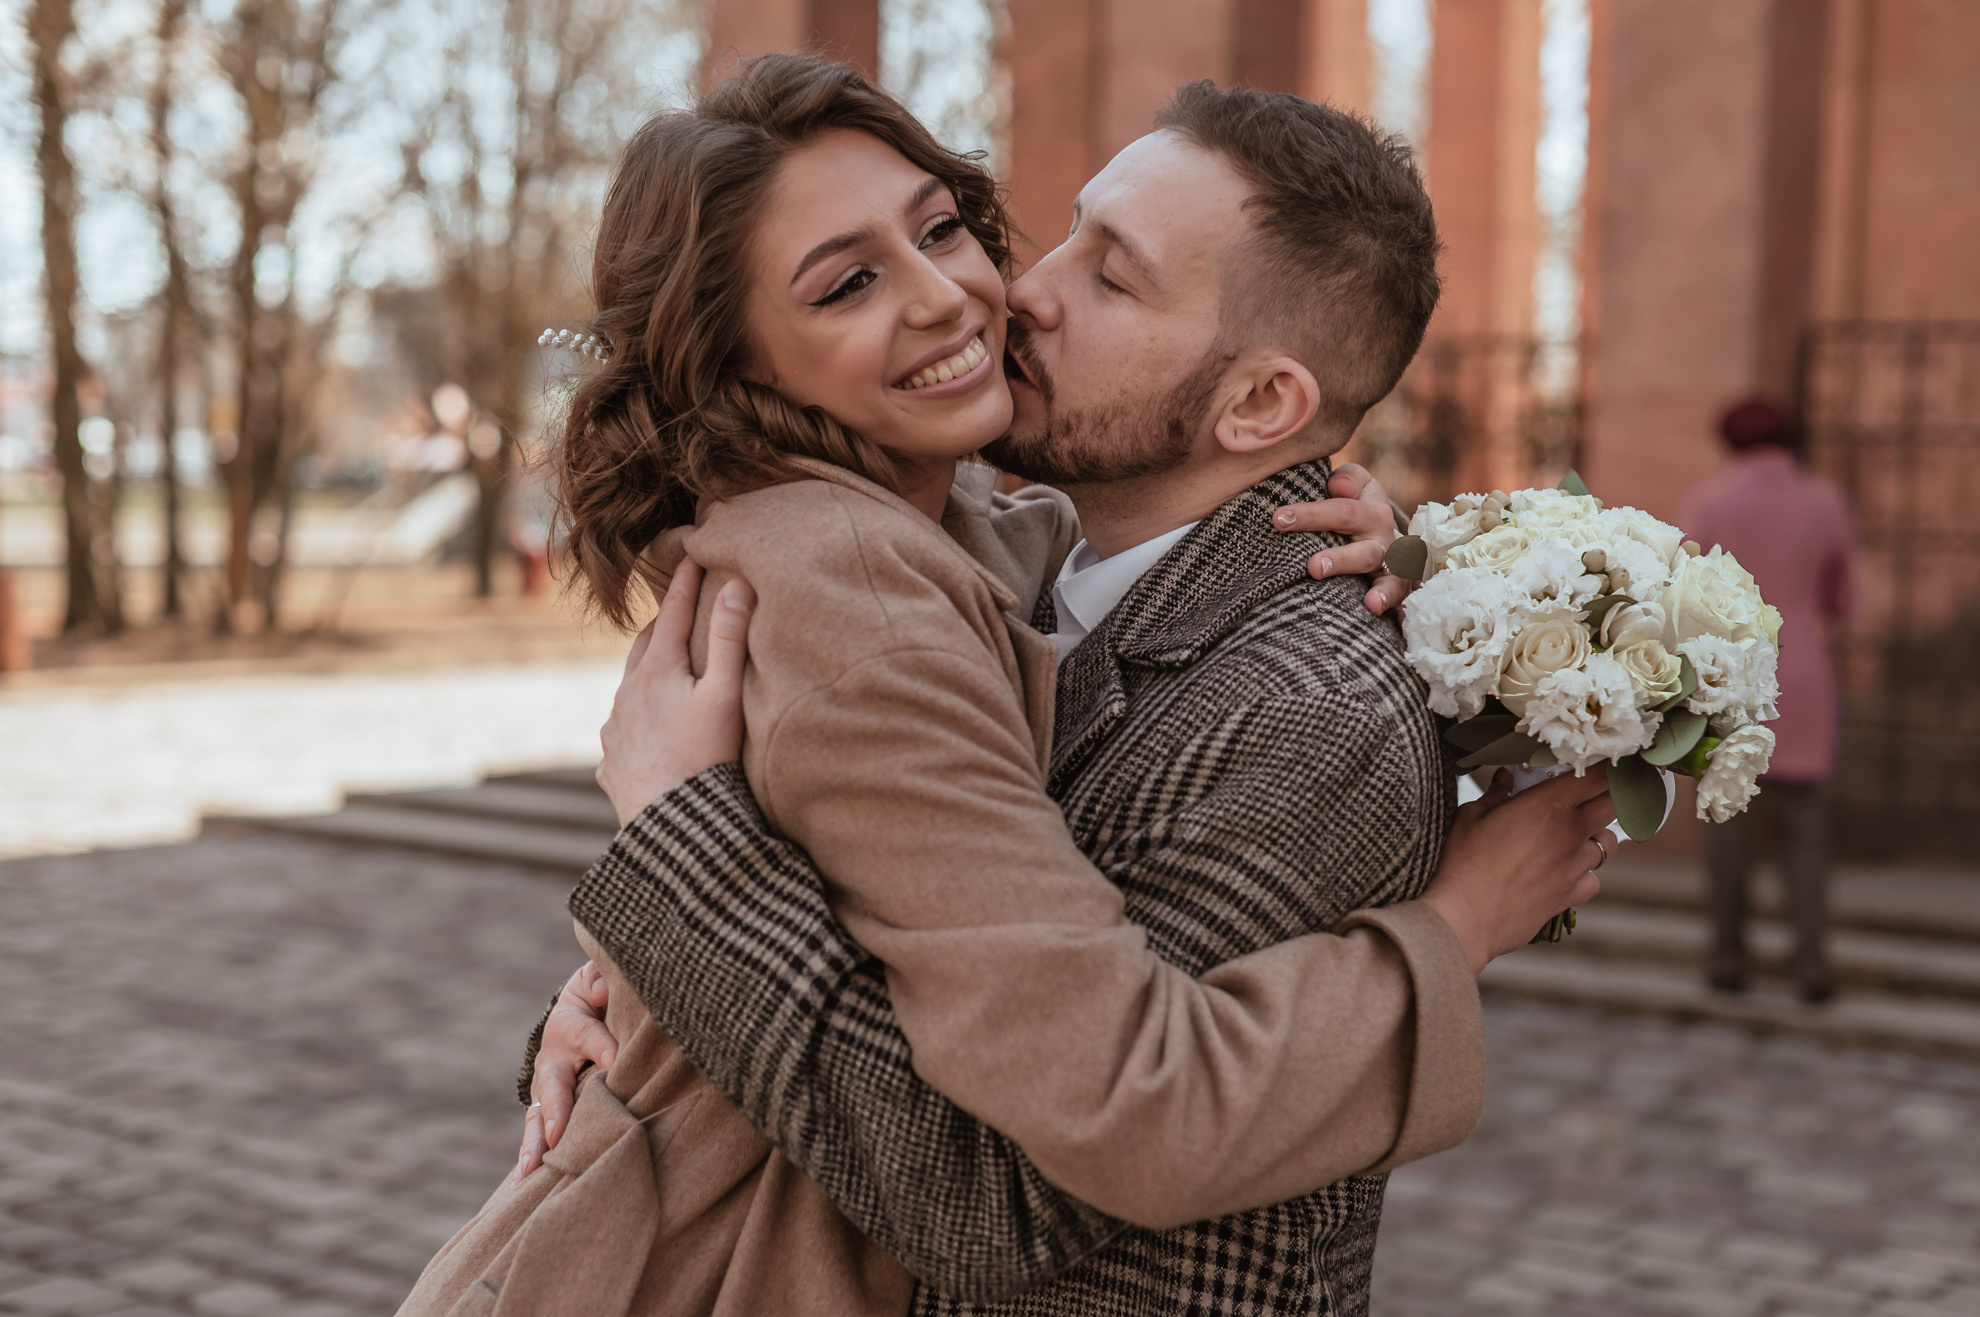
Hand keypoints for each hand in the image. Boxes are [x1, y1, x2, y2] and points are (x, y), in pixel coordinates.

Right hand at [516, 959, 618, 1180]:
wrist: (584, 1005)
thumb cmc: (603, 993)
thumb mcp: (603, 981)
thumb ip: (604, 982)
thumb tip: (605, 989)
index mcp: (570, 1023)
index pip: (587, 1036)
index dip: (602, 1048)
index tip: (616, 1061)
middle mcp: (553, 1058)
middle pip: (553, 1086)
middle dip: (556, 1112)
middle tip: (556, 1135)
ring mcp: (549, 1086)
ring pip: (539, 1116)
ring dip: (535, 1144)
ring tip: (528, 1171)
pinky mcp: (551, 1107)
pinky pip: (539, 1132)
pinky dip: (532, 1156)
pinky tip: (522, 1185)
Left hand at [596, 559, 756, 827]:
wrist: (669, 826)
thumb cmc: (705, 759)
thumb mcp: (724, 695)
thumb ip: (729, 639)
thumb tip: (736, 584)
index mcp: (656, 671)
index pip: (671, 613)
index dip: (684, 584)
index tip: (691, 555)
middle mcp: (627, 694)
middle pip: (644, 646)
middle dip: (662, 625)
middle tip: (678, 611)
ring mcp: (614, 730)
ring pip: (629, 687)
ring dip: (646, 672)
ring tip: (663, 669)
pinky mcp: (611, 762)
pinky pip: (622, 729)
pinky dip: (636, 717)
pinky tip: (645, 729)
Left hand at [1270, 463, 1414, 614]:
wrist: (1386, 529)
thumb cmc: (1356, 504)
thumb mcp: (1357, 484)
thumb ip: (1348, 479)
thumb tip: (1338, 486)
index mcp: (1372, 511)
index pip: (1341, 511)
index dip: (1310, 515)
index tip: (1277, 519)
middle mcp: (1386, 540)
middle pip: (1364, 552)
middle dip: (1340, 560)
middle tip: (1313, 567)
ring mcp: (1395, 568)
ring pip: (1390, 579)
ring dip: (1382, 592)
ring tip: (1370, 604)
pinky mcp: (1400, 590)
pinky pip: (1404, 602)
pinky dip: (1401, 612)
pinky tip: (1398, 624)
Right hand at [1421, 767, 1616, 974]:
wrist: (1465, 918)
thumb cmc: (1461, 863)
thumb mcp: (1471, 816)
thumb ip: (1496, 793)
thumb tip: (1505, 776)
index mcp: (1547, 805)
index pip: (1594, 776)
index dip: (1602, 765)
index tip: (1597, 760)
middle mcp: (1570, 833)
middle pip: (1613, 805)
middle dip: (1609, 794)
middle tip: (1590, 791)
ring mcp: (1574, 867)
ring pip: (1608, 844)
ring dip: (1597, 834)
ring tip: (1574, 833)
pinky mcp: (1570, 895)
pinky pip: (1592, 879)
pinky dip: (1584, 873)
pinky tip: (1564, 871)